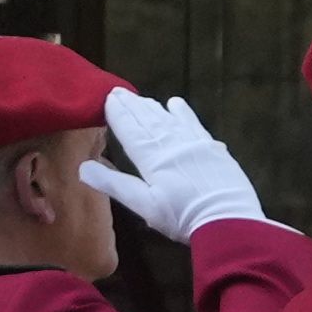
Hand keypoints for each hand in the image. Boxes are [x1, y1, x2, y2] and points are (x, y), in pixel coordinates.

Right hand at [80, 89, 269, 243]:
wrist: (229, 219)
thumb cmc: (182, 217)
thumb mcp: (144, 205)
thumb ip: (114, 184)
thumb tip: (82, 167)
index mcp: (152, 158)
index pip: (130, 130)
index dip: (119, 114)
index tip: (108, 98)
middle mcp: (172, 144)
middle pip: (148, 120)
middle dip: (132, 105)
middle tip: (118, 92)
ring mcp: (194, 144)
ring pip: (168, 119)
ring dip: (152, 107)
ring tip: (140, 98)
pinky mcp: (212, 148)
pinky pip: (193, 123)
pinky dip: (182, 112)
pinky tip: (175, 103)